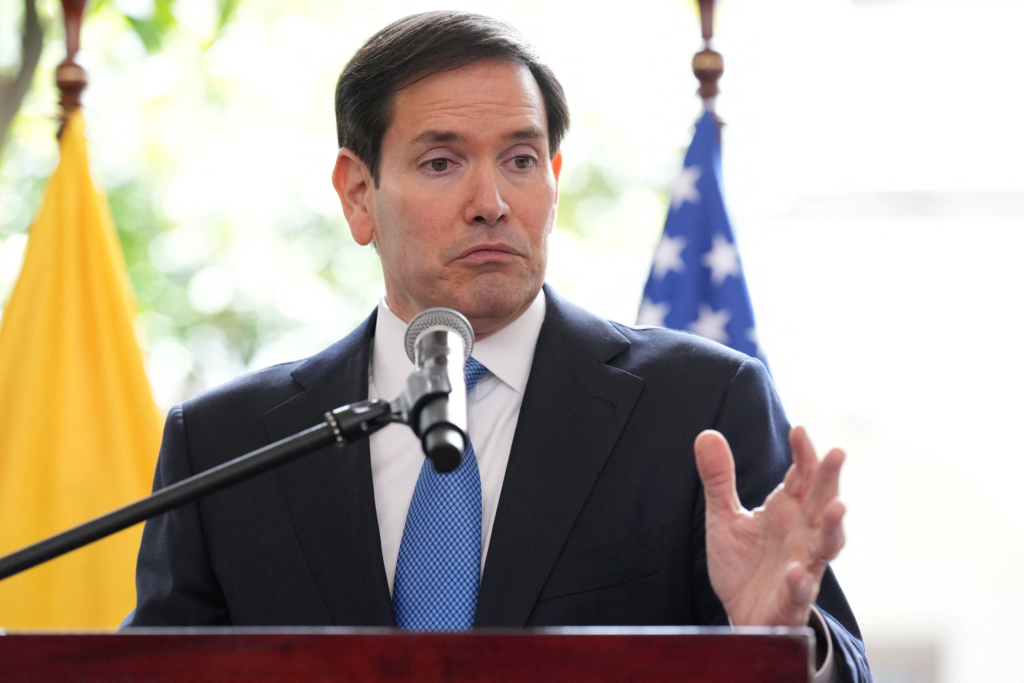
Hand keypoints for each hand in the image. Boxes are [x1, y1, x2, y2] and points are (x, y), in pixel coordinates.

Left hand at [694, 426, 845, 626]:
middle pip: (823, 501)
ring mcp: (803, 565)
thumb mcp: (724, 517)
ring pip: (827, 544)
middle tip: (837, 452)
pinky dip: (801, 580)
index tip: (797, 430)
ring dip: (834, 527)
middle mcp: (802, 534)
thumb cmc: (742, 564)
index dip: (803, 454)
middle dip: (830, 479)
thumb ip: (719, 479)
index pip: (802, 476)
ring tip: (838, 507)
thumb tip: (707, 434)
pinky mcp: (792, 598)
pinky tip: (796, 570)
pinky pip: (801, 589)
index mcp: (788, 510)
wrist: (742, 615)